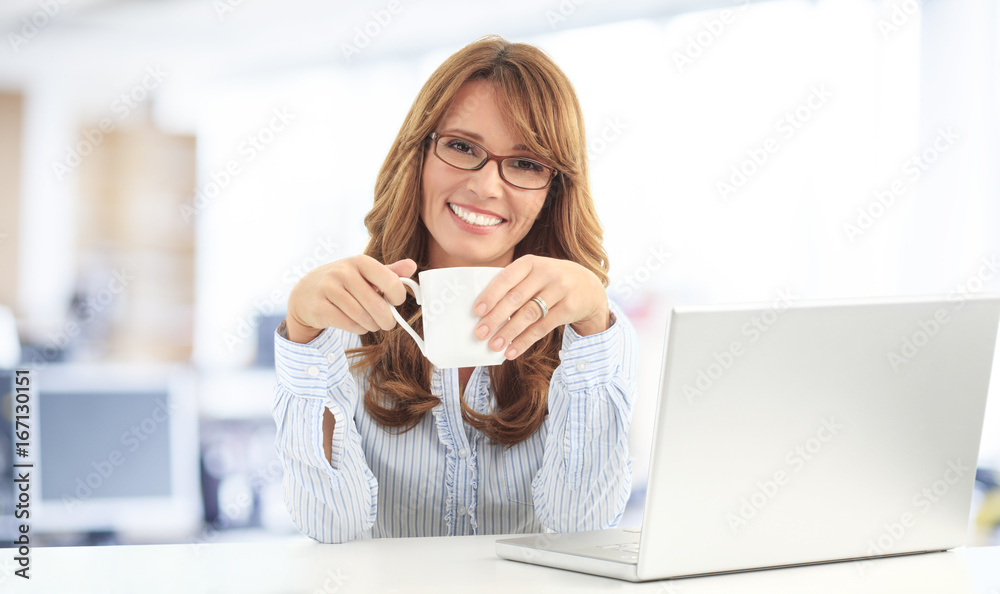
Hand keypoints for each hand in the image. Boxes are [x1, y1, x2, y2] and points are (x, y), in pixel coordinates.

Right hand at [285, 255, 417, 343]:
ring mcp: (329, 289)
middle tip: (387, 323)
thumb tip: (412, 265)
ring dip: (372, 325)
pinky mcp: (319, 307)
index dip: (398, 296)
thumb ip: (389, 271)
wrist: (306, 293)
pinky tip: (357, 324)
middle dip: (387, 319)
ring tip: (371, 323)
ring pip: (363, 317)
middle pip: (377, 305)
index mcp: (359, 261)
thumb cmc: (343, 283)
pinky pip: (349, 324)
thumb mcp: (365, 273)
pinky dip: (358, 329)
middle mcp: (343, 272)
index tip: (395, 302)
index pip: (390, 280)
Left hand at [473, 255, 609, 359]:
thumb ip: (513, 285)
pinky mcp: (568, 308)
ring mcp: (560, 290)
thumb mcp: (534, 274)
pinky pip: (542, 327)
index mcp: (531, 262)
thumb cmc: (550, 281)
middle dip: (495, 318)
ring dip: (509, 332)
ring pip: (529, 314)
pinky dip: (525, 341)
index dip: (491, 295)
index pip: (506, 278)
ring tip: (494, 345)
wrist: (588, 286)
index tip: (477, 311)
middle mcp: (546, 273)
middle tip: (480, 333)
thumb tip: (484, 313)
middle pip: (516, 298)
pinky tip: (512, 350)